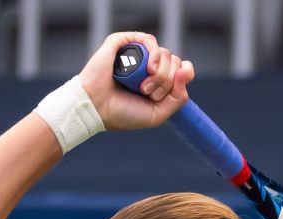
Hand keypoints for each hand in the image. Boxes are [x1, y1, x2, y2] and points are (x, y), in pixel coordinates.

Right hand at [78, 31, 194, 131]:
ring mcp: (137, 54)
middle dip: (167, 81)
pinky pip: (149, 40)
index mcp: (157, 80)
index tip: (169, 93)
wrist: (96, 108)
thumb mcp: (158, 115)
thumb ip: (179, 98)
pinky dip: (154, 54)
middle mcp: (148, 65)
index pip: (182, 70)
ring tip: (143, 87)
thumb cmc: (123, 113)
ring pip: (165, 53)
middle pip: (175, 63)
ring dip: (160, 73)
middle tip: (149, 93)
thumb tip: (185, 70)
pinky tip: (149, 68)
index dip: (182, 78)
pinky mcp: (125, 43)